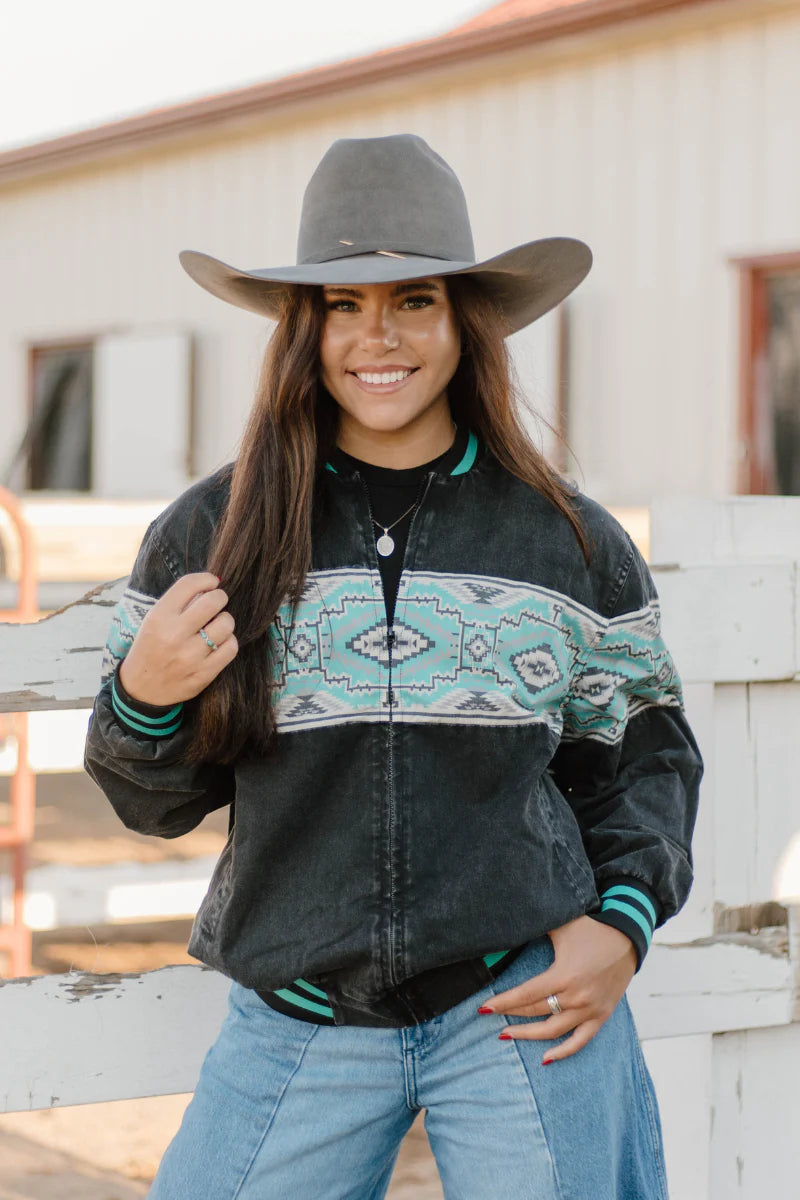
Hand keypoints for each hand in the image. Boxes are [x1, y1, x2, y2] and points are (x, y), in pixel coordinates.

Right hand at [118, 572, 238, 705]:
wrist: (141, 689)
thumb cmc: (150, 648)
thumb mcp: (153, 620)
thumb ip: (179, 603)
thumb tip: (211, 585)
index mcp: (159, 617)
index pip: (190, 584)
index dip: (207, 579)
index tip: (212, 582)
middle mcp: (174, 635)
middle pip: (213, 601)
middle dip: (220, 597)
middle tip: (217, 602)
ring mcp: (190, 656)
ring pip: (226, 624)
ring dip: (225, 620)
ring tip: (217, 625)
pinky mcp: (203, 674)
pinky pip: (231, 648)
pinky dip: (229, 641)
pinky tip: (219, 642)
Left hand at [478, 915, 636, 1063]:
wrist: (627, 938)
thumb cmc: (591, 929)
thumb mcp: (561, 924)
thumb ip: (535, 925)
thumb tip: (508, 925)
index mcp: (564, 975)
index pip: (525, 995)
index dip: (503, 1002)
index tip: (483, 1007)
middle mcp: (576, 997)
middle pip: (535, 1012)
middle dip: (510, 1014)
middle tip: (490, 1015)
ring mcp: (590, 1010)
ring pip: (553, 1031)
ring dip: (528, 1035)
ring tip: (506, 1034)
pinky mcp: (601, 1016)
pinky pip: (580, 1041)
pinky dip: (563, 1052)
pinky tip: (545, 1058)